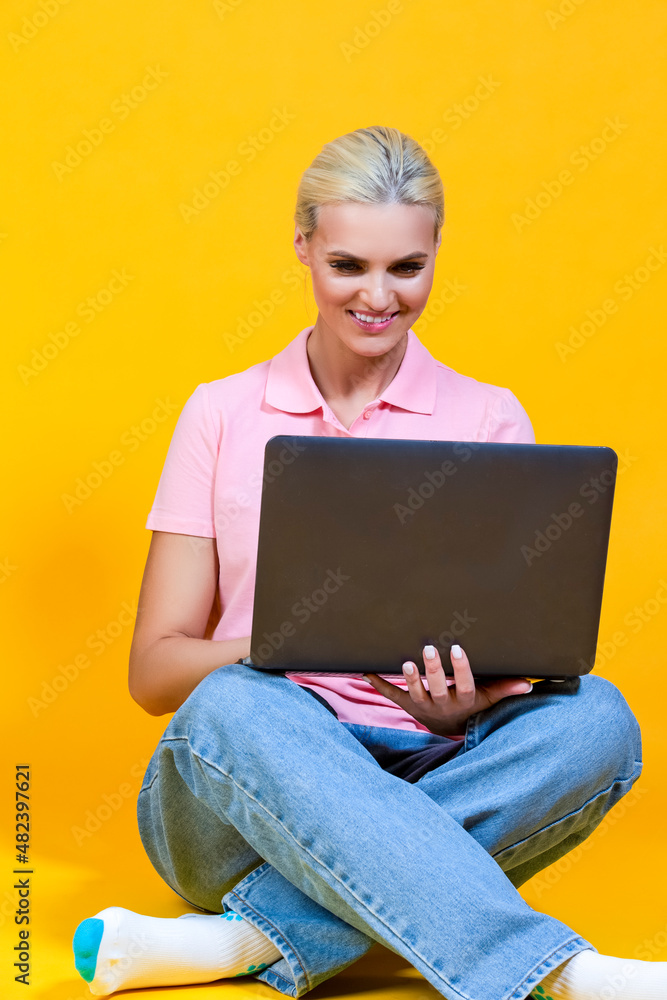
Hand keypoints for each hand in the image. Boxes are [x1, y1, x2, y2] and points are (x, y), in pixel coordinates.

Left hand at [363, 644, 532, 736]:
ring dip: (409, 679)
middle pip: (437, 688)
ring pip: (414, 693)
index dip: (460, 668)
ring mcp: (422, 705)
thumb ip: (505, 688)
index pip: (464, 684)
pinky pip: (391, 695)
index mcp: (464, 700)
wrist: (449, 728)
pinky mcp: (406, 705)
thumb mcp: (488, 699)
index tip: (457, 649)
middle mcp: (442, 704)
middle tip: (428, 648)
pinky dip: (378, 683)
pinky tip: (365, 670)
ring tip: (405, 662)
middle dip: (432, 669)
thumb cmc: (471, 705)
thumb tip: (529, 683)